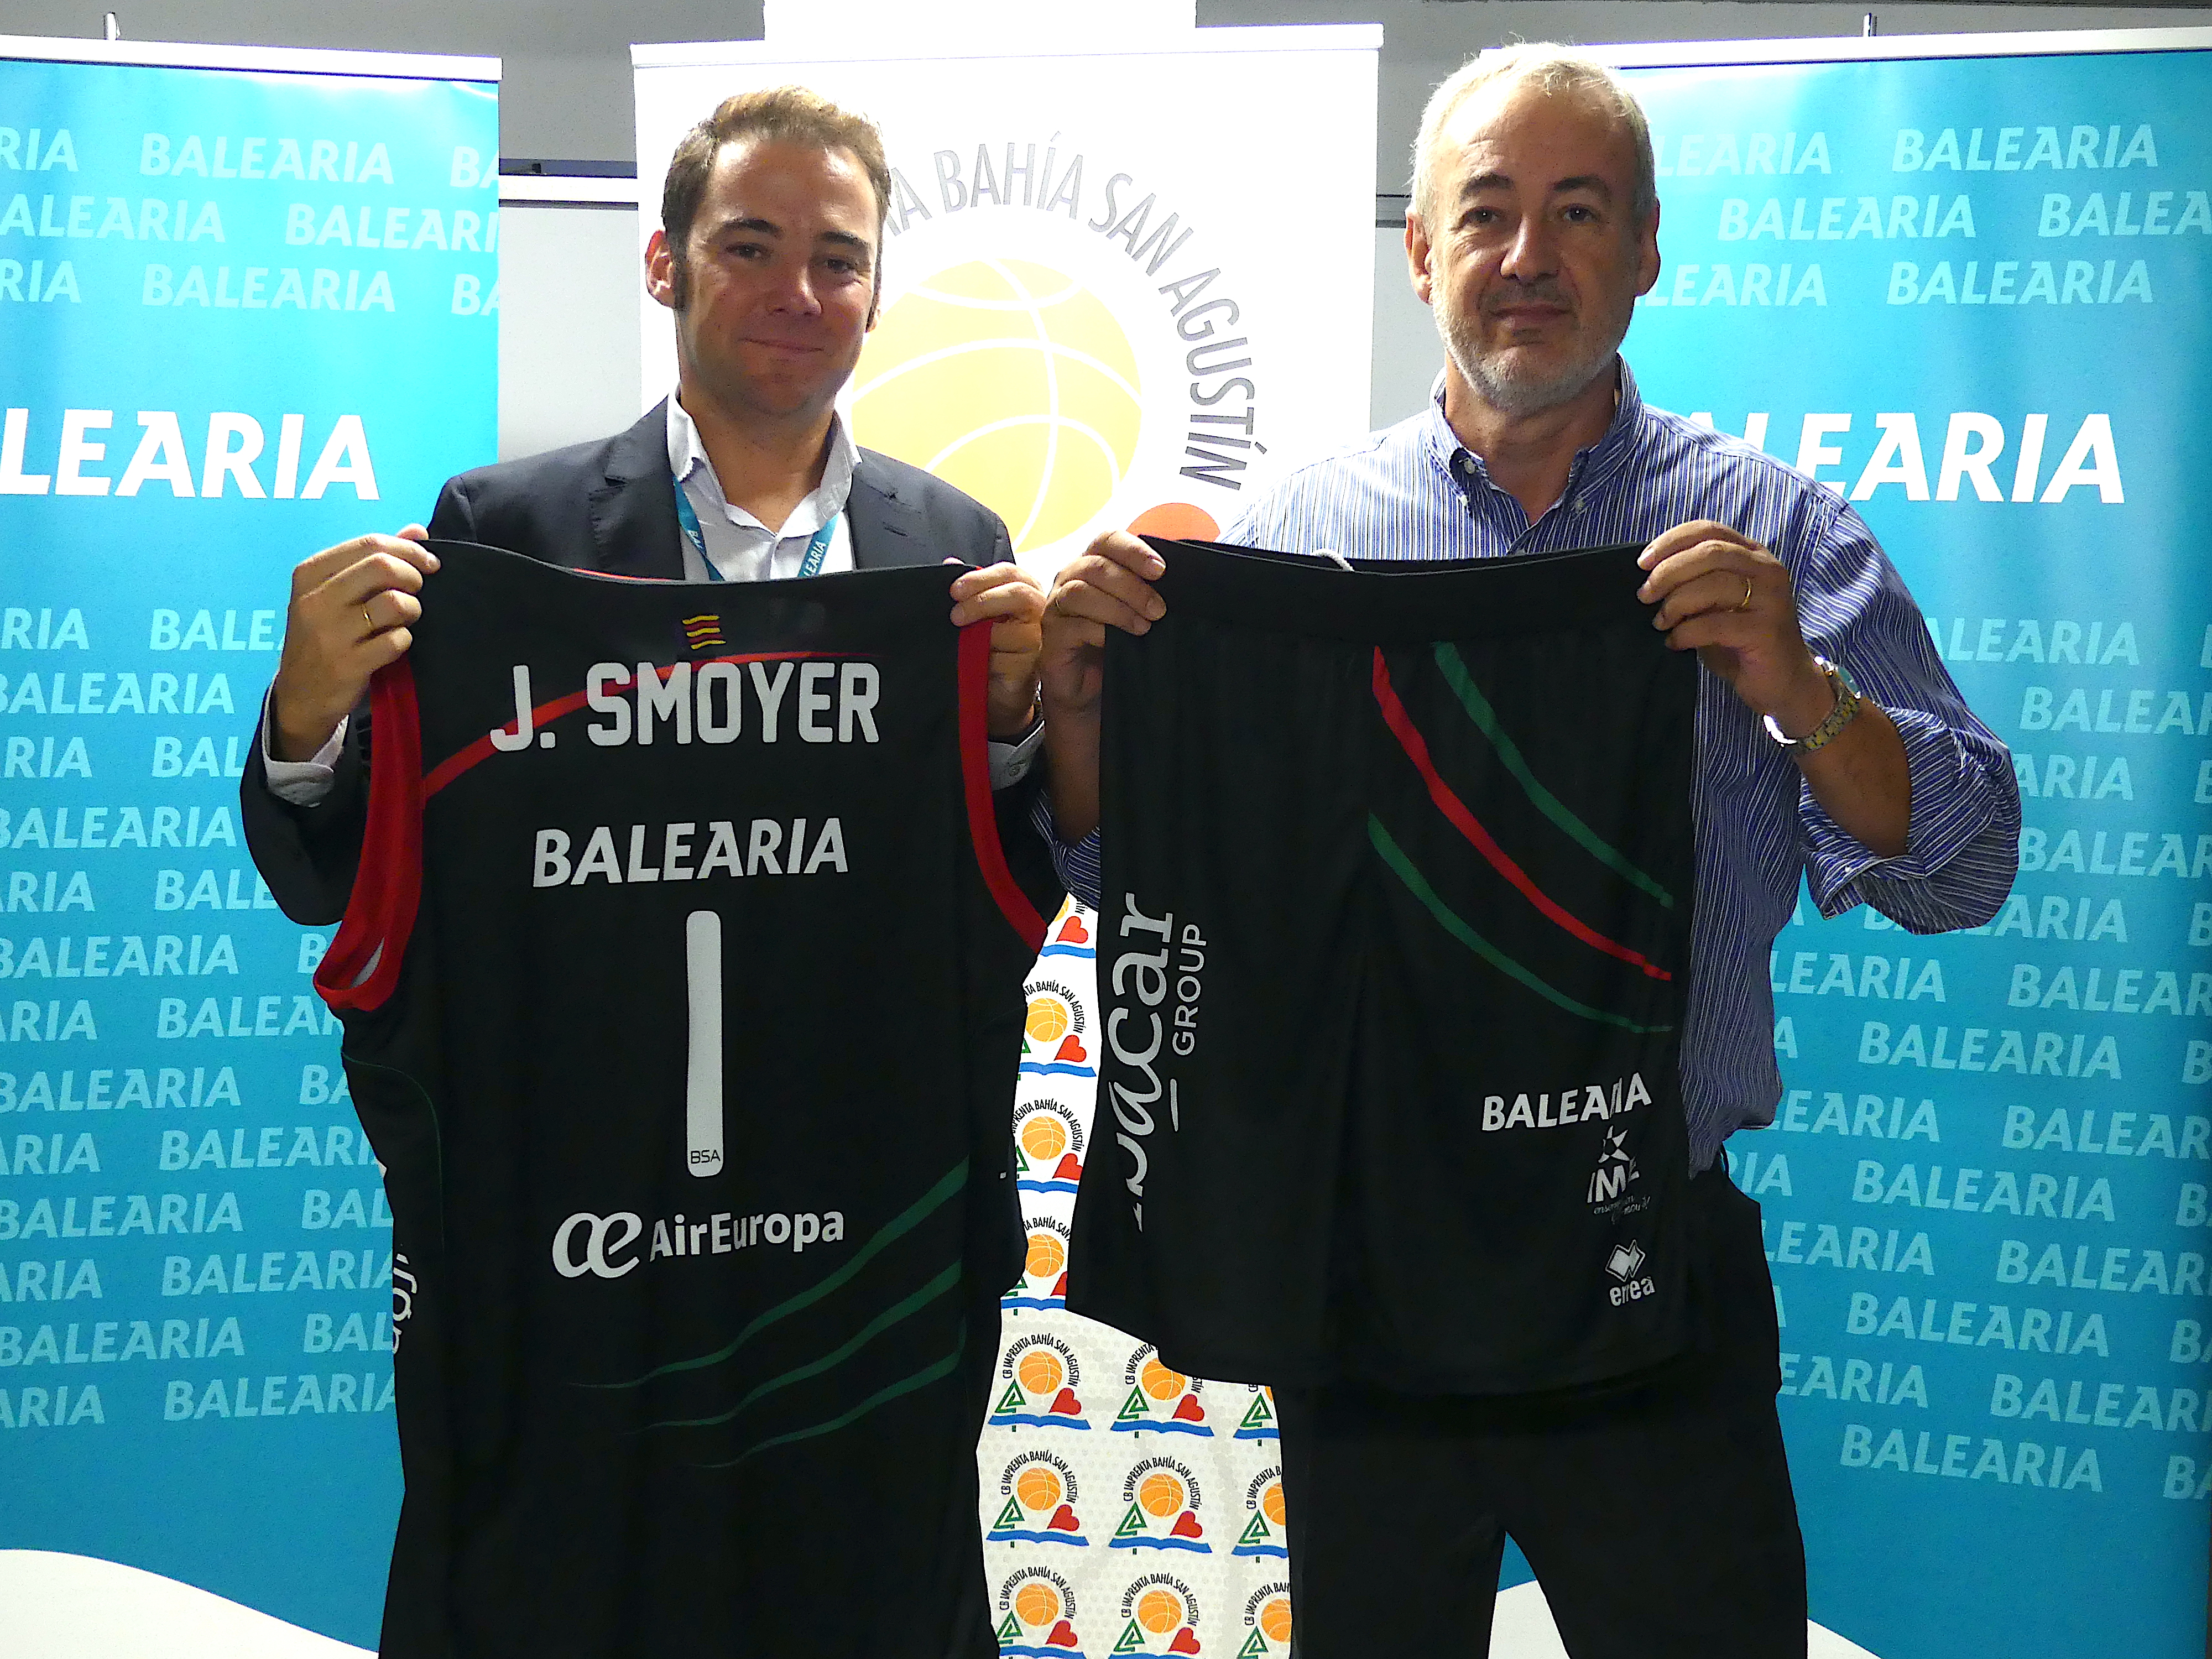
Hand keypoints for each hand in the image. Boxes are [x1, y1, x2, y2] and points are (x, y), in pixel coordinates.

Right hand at [267, 527, 438, 760]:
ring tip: (405, 618)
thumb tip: (417, 530)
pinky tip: (395, 643)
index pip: (368, 544)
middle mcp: (315, 600)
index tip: (428, 563)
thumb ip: (372, 559)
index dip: (408, 549)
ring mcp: (330, 633)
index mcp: (310, 574)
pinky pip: (396, 640)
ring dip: (411, 609)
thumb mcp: (335, 594)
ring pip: (393, 602)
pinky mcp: (348, 664)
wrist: (300, 695)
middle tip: (417, 590)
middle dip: (413, 575)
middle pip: (382, 567)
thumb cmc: (324, 636)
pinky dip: (404, 639)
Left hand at [948, 560, 1045, 738]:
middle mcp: (1038, 610)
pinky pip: (1008, 658)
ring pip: (1014, 628)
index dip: (981, 578)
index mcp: (1024, 590)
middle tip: (955, 615)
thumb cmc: (988, 645)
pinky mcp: (1033, 665)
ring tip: (964, 639)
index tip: (954, 589)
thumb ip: (968, 588)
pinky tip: (979, 661)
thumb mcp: (975, 612)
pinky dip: (988, 658)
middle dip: (983, 600)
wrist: (995, 688)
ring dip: (982, 633)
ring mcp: (1039, 638)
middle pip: (1019, 593)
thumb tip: (950, 564)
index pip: (1009, 573)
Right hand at [1039, 530, 1165, 721]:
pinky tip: (1115, 642)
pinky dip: (1099, 630)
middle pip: (1096, 565)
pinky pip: (1072, 625)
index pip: (1107, 540)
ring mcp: (1057, 607)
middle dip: (1133, 586)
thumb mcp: (1138, 614)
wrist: (1092, 693)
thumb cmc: (1117, 648)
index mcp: (1093, 565)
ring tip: (1144, 627)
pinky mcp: (1051, 635)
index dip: (1133, 550)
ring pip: (1080, 591)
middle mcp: (1070, 579)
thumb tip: (1182, 581)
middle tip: (1159, 609)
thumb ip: (1150, 592)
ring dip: (1118, 608)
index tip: (1160, 569)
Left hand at [1636, 520, 1832, 737]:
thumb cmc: (1740, 642)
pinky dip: (1687, 632)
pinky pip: (1716, 623)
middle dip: (1668, 572)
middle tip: (1645, 596)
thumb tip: (1648, 576)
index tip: (1642, 562)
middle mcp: (1766, 569)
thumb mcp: (1714, 605)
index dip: (1671, 541)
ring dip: (1675, 603)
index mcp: (1752, 555)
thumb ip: (1693, 584)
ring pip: (1713, 584)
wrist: (1784, 682)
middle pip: (1709, 552)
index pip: (1708, 529)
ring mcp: (1771, 598)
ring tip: (1660, 623)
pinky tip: (1675, 642)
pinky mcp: (1766, 630)